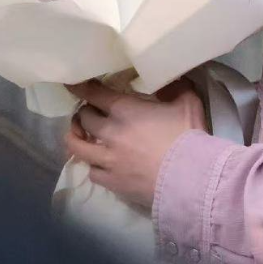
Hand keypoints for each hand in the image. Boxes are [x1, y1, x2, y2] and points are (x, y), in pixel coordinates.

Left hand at [64, 77, 207, 208]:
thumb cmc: (188, 137)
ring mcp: (108, 160)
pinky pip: (92, 172)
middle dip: (83, 112)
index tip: (73, 84)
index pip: (94, 94)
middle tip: (88, 111)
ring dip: (77, 138)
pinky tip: (98, 163)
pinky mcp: (112, 182)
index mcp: (125, 111)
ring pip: (78, 147)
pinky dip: (93, 165)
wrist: (189, 178)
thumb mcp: (187, 102)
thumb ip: (174, 87)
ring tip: (80, 136)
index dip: (81, 87)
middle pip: (84, 119)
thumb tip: (166, 81)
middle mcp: (110, 133)